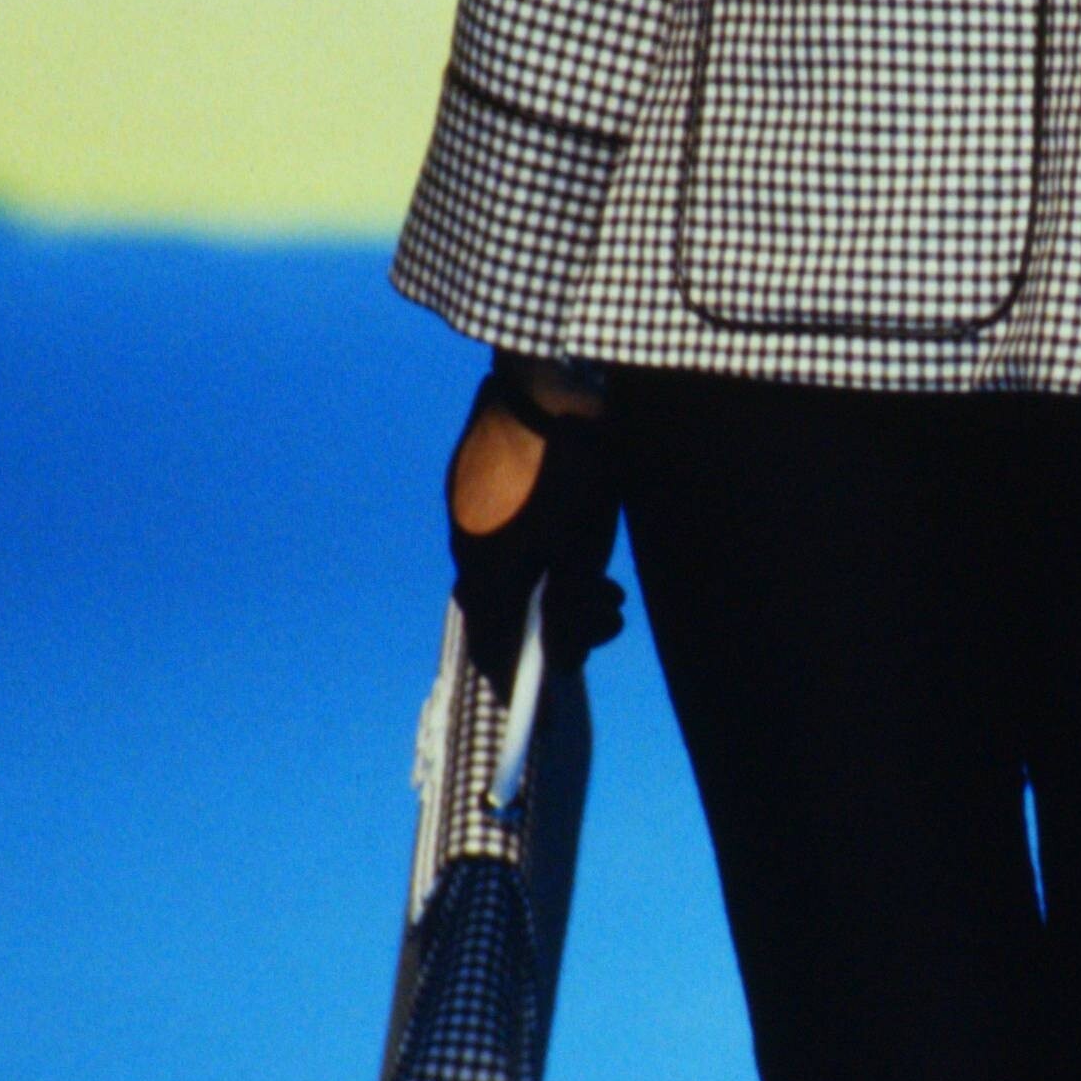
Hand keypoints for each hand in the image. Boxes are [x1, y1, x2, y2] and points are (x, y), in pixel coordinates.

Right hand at [443, 366, 623, 691]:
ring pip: (511, 575)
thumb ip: (569, 609)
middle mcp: (467, 546)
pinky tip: (581, 542)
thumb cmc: (576, 461)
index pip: (495, 648)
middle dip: (563, 625)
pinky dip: (542, 556)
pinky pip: (506, 541)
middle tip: (614, 616)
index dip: (524, 683)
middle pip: (507, 613)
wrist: (552, 374)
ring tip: (609, 583)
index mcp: (485, 568)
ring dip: (560, 590)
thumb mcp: (585, 546)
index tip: (552, 705)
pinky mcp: (479, 484)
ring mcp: (469, 513)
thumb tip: (557, 662)